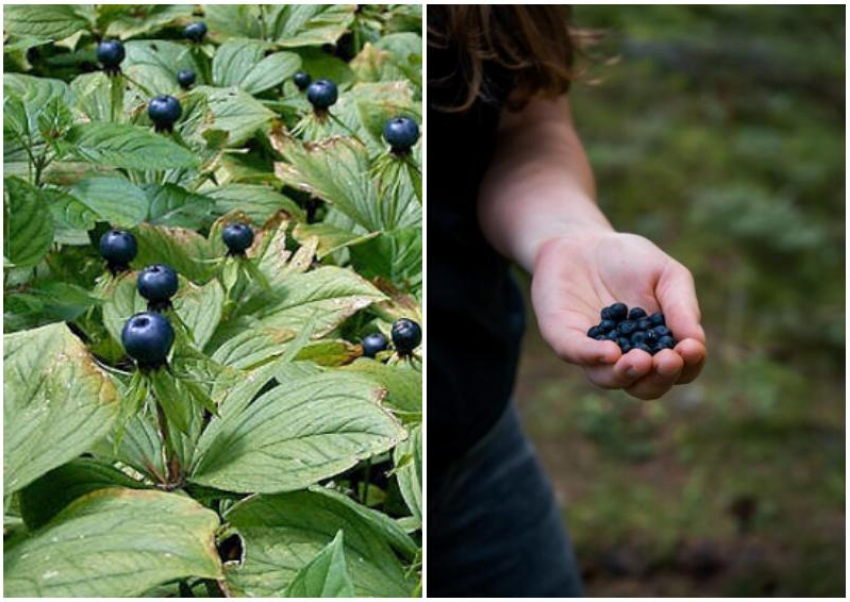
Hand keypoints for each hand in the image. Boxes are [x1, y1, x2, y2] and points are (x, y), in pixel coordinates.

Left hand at [531, 231, 706, 399]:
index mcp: (656, 345)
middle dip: (659, 379)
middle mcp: (625, 357)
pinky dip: (592, 355)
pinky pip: (576, 352)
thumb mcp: (667, 275)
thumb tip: (696, 342)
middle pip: (646, 386)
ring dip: (626, 374)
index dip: (688, 365)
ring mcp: (592, 351)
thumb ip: (682, 306)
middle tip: (666, 360)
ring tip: (639, 360)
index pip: (679, 370)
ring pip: (609, 379)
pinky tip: (609, 352)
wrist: (582, 240)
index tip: (691, 349)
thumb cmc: (629, 260)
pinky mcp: (564, 337)